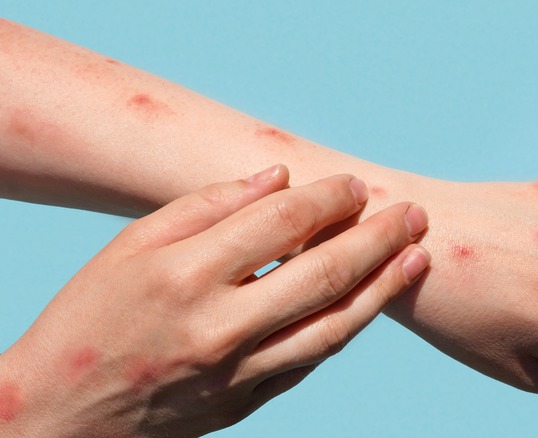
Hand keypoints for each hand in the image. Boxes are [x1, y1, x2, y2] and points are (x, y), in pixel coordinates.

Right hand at [0, 165, 429, 436]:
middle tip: (413, 214)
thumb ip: (207, 205)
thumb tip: (279, 176)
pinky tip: (371, 301)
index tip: (355, 185)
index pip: (282, 223)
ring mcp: (238, 373)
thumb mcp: (131, 245)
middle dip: (378, 239)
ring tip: (418, 258)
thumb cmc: (90, 316)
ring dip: (384, 289)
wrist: (62, 415)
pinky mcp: (246, 403)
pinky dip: (346, 327)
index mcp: (185, 274)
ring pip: (333, 327)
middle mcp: (219, 327)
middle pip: (323, 274)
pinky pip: (311, 360)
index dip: (328, 199)